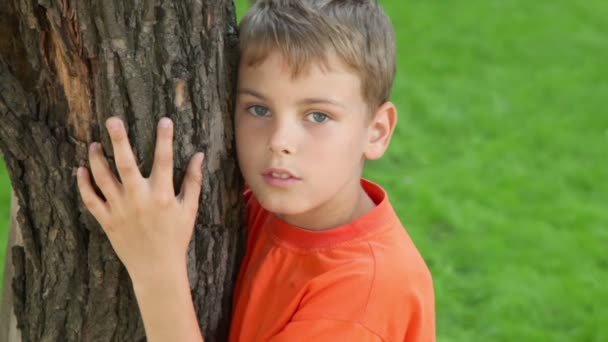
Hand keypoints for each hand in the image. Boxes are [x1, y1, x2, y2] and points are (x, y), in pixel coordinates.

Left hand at [77, 116, 204, 282]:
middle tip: (112, 120)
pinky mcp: (106, 221)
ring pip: (103, 178)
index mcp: (162, 196)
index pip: (164, 160)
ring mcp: (120, 210)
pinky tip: (81, 170)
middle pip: (126, 164)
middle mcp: (139, 200)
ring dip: (96, 159)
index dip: (165, 138)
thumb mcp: (189, 210)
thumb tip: (200, 156)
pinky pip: (90, 199)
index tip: (165, 120)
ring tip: (93, 144)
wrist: (157, 269)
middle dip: (119, 140)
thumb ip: (193, 181)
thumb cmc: (176, 238)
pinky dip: (83, 184)